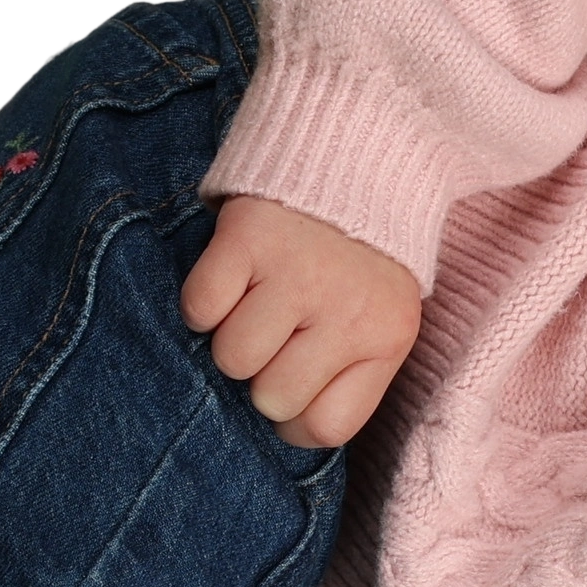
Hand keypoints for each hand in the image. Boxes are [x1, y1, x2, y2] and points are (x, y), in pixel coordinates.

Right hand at [179, 194, 423, 449]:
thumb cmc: (360, 260)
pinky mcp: (247, 238)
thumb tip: (284, 430)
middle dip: (263, 374)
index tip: (293, 390)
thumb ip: (349, 375)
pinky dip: (203, 301)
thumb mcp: (382, 319)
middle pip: (273, 398)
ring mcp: (297, 274)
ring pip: (232, 358)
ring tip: (255, 302)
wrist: (355, 156)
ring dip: (230, 337)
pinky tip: (232, 279)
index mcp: (386, 338)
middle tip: (277, 332)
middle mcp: (347, 311)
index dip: (296, 420)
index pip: (326, 426)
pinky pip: (200, 307)